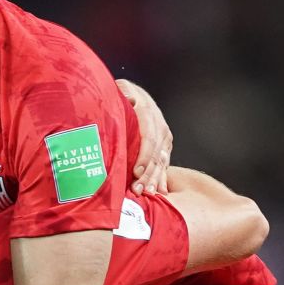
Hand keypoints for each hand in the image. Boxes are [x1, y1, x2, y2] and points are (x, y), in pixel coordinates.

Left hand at [116, 79, 172, 194]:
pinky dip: (162, 177)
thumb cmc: (118, 94)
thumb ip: (123, 95)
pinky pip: (165, 162)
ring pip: (162, 159)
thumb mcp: (118, 90)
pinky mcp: (165, 143)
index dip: (143, 155)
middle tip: (138, 190)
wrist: (132, 92)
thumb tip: (131, 99)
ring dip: (155, 178)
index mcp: (147, 110)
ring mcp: (164, 134)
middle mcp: (159, 123)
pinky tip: (160, 191)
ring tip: (148, 194)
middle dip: (148, 173)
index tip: (135, 171)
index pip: (149, 136)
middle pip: (156, 152)